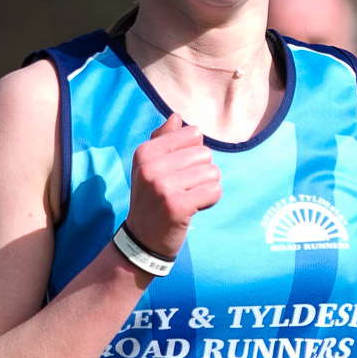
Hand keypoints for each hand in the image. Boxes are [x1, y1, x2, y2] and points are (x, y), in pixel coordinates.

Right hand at [125, 113, 221, 259]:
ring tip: (189, 199)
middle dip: (202, 172)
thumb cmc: (151, 200)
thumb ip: (163, 141)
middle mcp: (151, 167)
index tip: (179, 173)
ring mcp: (163, 187)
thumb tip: (177, 117)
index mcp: (145, 152)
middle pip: (205, 153)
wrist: (142, 240)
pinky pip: (214, 191)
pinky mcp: (177, 206)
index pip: (193, 134)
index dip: (193, 154)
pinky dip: (210, 200)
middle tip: (184, 190)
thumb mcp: (149, 168)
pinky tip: (195, 208)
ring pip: (212, 172)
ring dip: (207, 187)